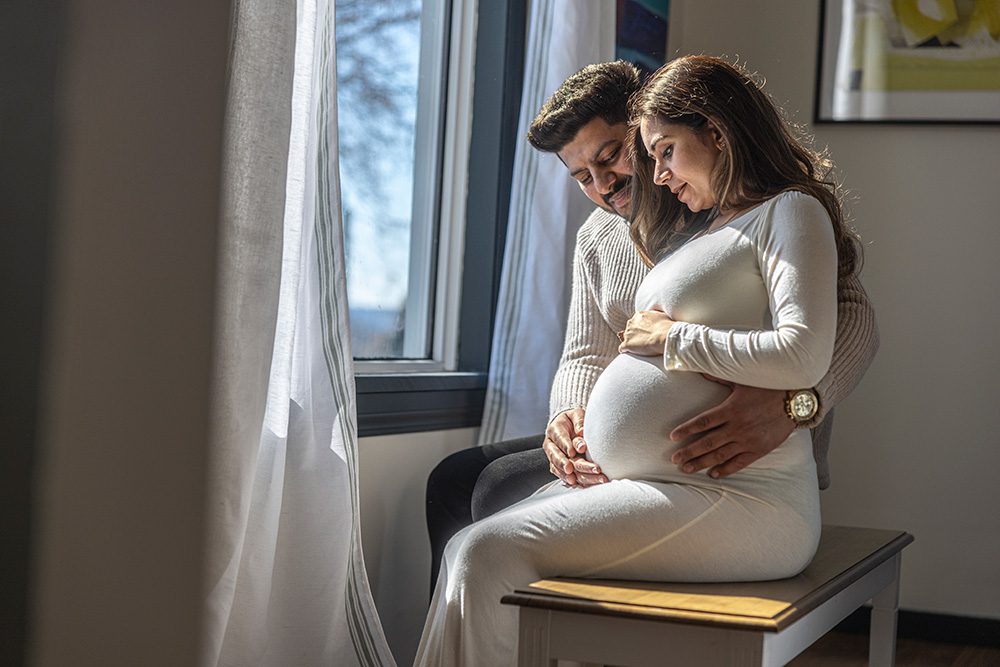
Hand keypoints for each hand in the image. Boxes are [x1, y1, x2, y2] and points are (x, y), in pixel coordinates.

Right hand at [542, 408, 607, 486]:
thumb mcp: (576, 414)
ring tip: (593, 478)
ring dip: (577, 476)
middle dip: (569, 464)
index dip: (566, 446)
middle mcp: (551, 446)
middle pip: (557, 457)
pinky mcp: (559, 468)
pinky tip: (587, 485)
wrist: (567, 427)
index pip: (559, 439)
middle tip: (583, 468)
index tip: (573, 452)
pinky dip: (576, 482)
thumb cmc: (573, 421)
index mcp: (554, 431)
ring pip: (562, 470)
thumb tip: (582, 432)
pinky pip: (565, 477)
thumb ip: (579, 421)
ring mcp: (554, 459)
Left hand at [619, 310, 674, 355]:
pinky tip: (632, 353)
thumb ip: (655, 316)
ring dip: (631, 343)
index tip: (646, 333)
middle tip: (644, 341)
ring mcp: (627, 334)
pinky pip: (622, 348)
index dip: (641, 329)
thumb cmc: (667, 326)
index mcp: (639, 315)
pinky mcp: (627, 344)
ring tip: (640, 348)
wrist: (664, 335)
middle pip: (630, 329)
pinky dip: (626, 351)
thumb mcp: (661, 315)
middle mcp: (631, 323)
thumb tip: (656, 319)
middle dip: (635, 335)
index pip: (636, 322)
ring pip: (625, 338)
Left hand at [669, 375, 794, 477]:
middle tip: (673, 460)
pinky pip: (739, 463)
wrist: (795, 401)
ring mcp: (748, 440)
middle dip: (689, 452)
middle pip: (707, 443)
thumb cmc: (767, 387)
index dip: (686, 430)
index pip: (702, 422)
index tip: (672, 437)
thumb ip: (718, 378)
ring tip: (686, 469)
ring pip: (720, 455)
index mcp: (730, 409)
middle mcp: (737, 427)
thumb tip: (699, 370)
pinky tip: (712, 474)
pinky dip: (725, 469)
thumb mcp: (741, 380)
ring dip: (701, 463)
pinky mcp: (759, 449)